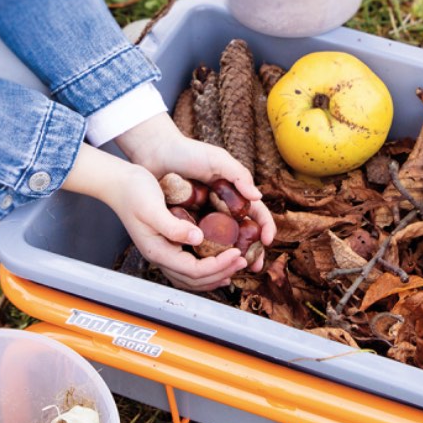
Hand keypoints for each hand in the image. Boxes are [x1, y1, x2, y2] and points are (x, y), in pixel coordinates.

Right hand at [63, 145, 248, 291]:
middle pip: (195, 279)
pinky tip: (219, 261)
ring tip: (235, 266)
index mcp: (158, 251)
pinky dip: (206, 268)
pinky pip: (189, 266)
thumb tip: (198, 239)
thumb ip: (174, 227)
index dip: (219, 265)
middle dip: (222, 272)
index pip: (194, 270)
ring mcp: (164, 253)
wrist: (118, 184)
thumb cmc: (133, 192)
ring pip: (192, 277)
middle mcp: (161, 257)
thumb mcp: (153, 208)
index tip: (237, 253)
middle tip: (243, 261)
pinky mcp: (168, 245)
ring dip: (216, 275)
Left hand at [114, 112, 276, 265]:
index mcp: (234, 194)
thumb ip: (239, 175)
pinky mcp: (187, 224)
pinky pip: (199, 243)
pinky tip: (208, 266)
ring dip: (229, 258)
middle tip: (253, 266)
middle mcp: (222, 209)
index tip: (267, 241)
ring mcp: (205, 218)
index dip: (265, 228)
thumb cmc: (188, 152)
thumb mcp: (217, 159)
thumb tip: (257, 197)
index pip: (257, 214)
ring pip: (222, 244)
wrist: (155, 152)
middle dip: (252, 251)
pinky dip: (205, 255)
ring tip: (233, 271)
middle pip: (243, 235)